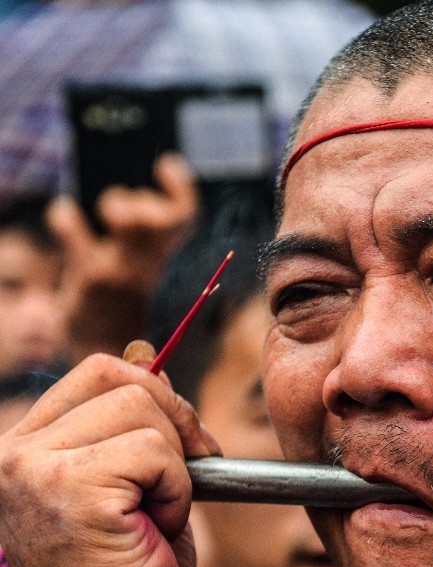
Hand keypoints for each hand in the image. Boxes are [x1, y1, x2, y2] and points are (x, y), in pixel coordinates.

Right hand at [0, 352, 215, 566]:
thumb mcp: (130, 487)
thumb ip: (131, 425)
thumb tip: (147, 355)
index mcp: (20, 449)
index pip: (98, 372)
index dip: (158, 396)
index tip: (185, 447)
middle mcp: (12, 453)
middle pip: (119, 376)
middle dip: (175, 418)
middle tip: (190, 475)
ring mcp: (33, 469)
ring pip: (143, 409)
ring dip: (176, 464)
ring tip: (157, 517)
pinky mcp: (69, 489)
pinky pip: (156, 452)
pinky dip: (178, 490)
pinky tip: (157, 530)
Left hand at [49, 154, 198, 360]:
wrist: (103, 353)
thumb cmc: (116, 301)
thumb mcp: (136, 268)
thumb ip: (137, 236)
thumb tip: (121, 196)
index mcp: (164, 261)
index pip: (184, 217)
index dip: (179, 188)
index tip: (165, 164)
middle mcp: (148, 266)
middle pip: (159, 216)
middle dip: (141, 199)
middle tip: (126, 209)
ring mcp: (120, 271)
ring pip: (128, 219)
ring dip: (114, 205)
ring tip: (106, 215)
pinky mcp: (90, 277)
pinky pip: (73, 229)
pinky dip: (64, 216)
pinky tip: (64, 213)